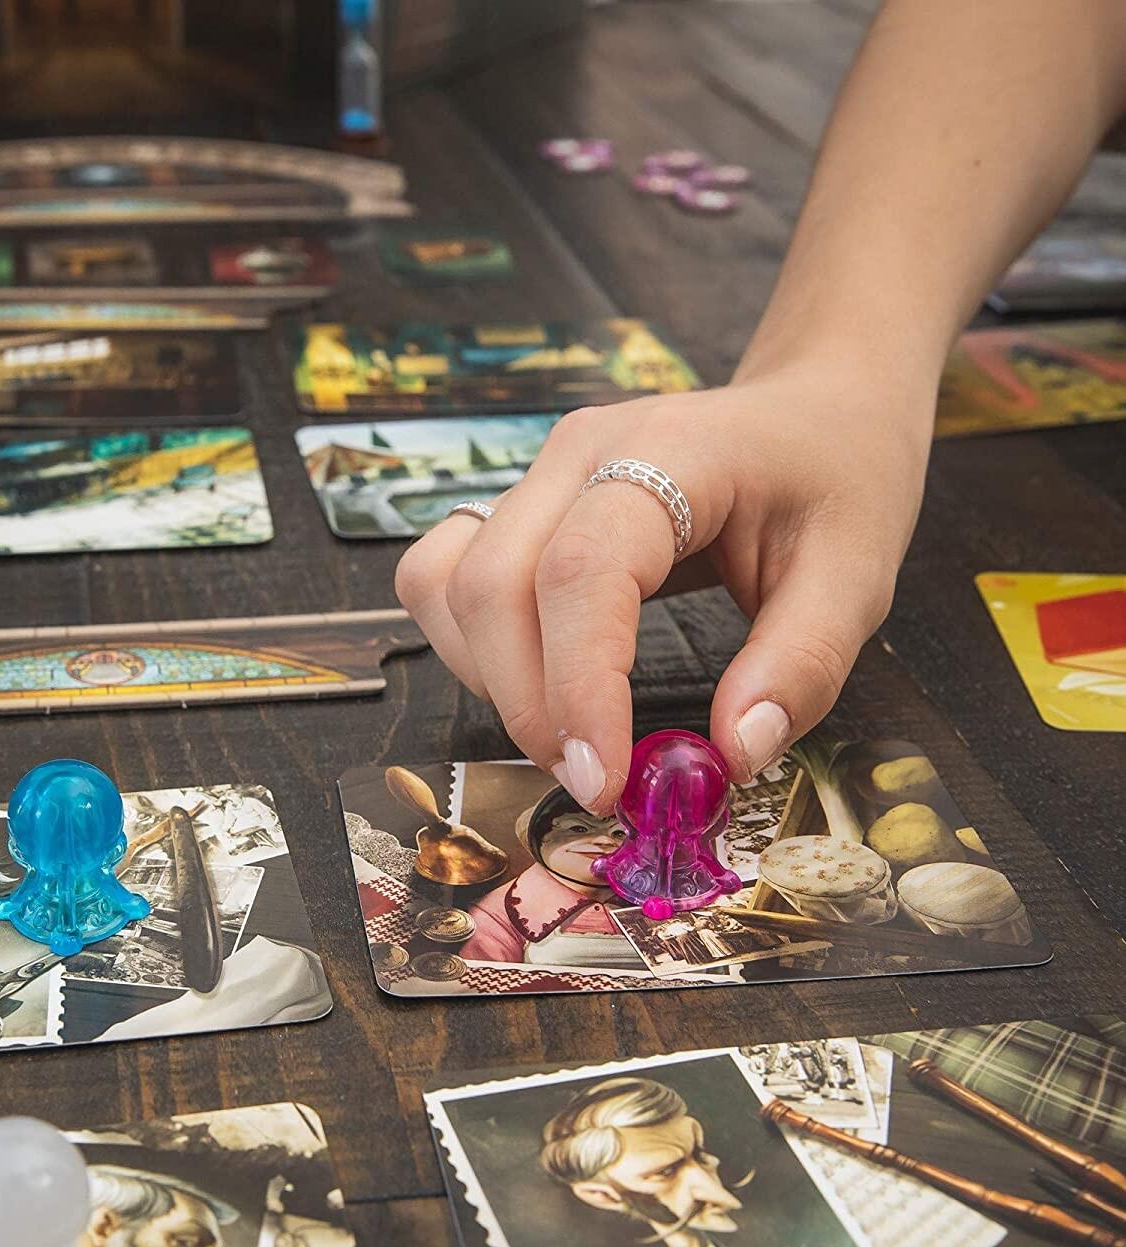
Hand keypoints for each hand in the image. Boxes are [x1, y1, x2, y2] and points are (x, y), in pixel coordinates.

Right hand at [394, 365, 930, 811]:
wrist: (814, 408)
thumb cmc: (837, 478)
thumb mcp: (858, 573)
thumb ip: (800, 666)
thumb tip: (731, 755)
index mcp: (668, 453)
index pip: (582, 571)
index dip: (579, 686)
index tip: (605, 782)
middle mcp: (578, 454)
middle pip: (493, 588)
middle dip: (529, 708)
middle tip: (596, 782)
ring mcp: (535, 475)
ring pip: (450, 587)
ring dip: (491, 683)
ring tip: (572, 734)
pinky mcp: (516, 507)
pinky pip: (443, 581)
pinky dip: (469, 649)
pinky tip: (537, 683)